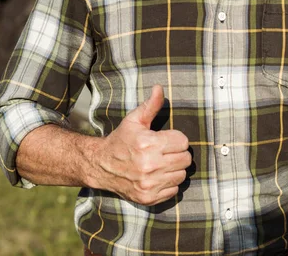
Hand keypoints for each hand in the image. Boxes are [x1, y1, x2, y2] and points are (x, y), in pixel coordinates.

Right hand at [93, 85, 191, 205]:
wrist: (102, 166)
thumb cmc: (121, 139)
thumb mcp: (134, 119)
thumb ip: (150, 105)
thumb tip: (159, 88)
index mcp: (148, 144)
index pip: (183, 141)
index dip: (176, 138)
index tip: (166, 139)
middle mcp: (149, 166)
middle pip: (185, 159)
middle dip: (178, 153)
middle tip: (166, 151)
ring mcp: (149, 184)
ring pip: (182, 175)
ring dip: (175, 168)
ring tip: (162, 163)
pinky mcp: (149, 198)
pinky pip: (174, 190)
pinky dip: (169, 183)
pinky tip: (158, 175)